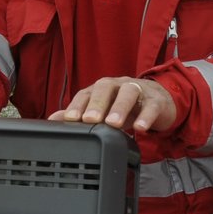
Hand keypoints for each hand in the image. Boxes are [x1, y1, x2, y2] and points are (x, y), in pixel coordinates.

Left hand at [48, 77, 178, 134]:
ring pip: (129, 92)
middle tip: (90, 119)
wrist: (159, 101)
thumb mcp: (104, 111)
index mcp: (103, 89)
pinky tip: (140, 128)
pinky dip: (146, 116)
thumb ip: (80, 114)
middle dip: (97, 103)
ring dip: (120, 107)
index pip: (87, 92)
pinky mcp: (157, 101)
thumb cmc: (126, 106)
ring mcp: (139, 91)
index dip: (78, 104)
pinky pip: (152, 106)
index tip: (70, 119)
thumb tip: (53, 120)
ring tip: (113, 123)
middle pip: (106, 87)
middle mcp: (119, 85)